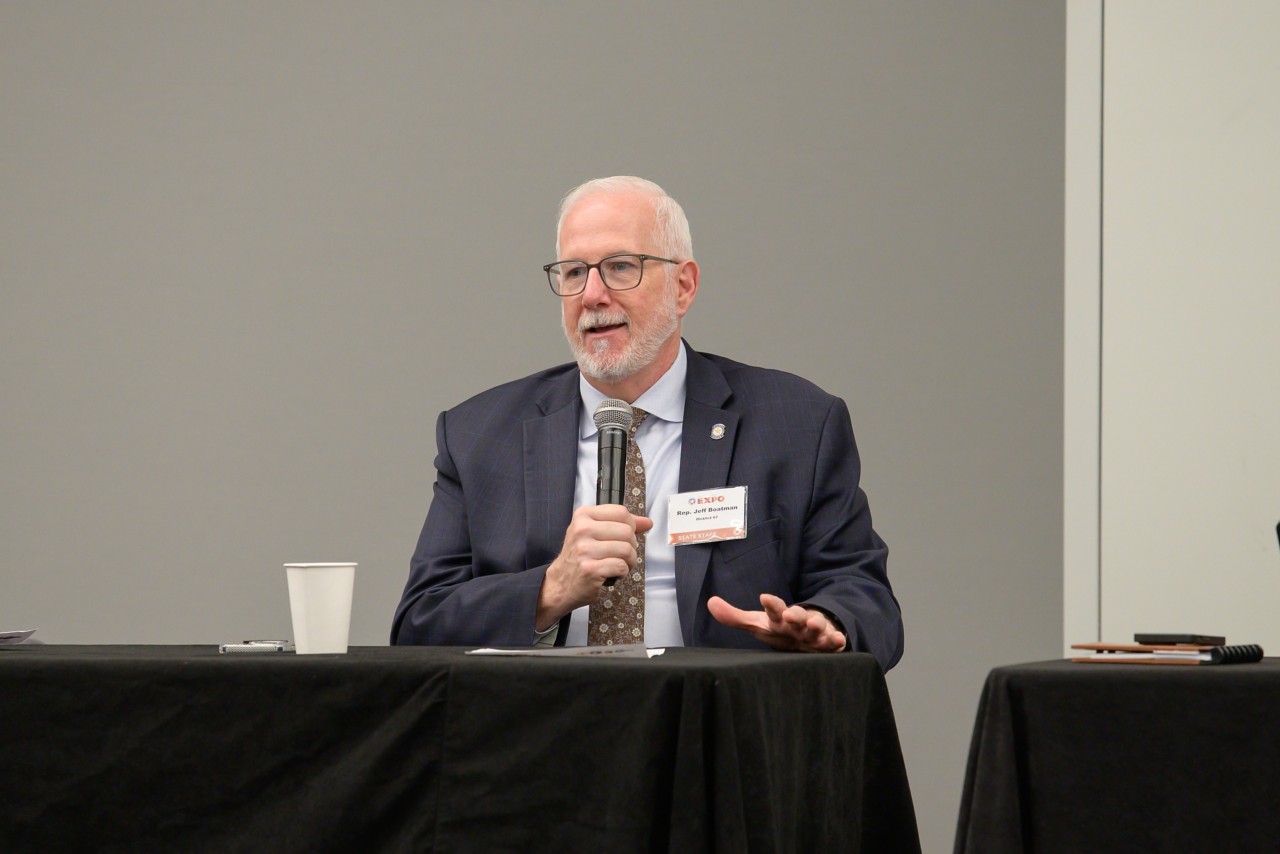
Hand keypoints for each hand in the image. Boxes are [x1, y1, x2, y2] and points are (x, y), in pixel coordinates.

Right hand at [536, 505, 652, 629]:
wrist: (560, 583)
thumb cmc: (579, 557)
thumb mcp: (594, 533)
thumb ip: (621, 524)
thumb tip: (647, 522)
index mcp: (583, 516)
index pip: (621, 512)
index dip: (631, 525)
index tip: (625, 536)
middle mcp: (582, 530)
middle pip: (627, 531)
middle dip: (631, 546)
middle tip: (622, 554)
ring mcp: (585, 550)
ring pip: (627, 549)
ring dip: (629, 561)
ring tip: (619, 564)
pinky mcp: (590, 569)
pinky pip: (621, 566)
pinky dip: (623, 572)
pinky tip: (613, 572)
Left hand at [707, 593, 846, 652]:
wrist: (808, 635)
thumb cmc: (780, 629)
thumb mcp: (758, 623)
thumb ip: (735, 617)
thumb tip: (710, 602)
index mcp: (780, 617)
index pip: (774, 609)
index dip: (770, 604)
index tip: (764, 597)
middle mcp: (798, 623)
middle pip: (797, 616)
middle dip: (795, 614)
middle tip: (791, 614)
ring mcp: (814, 632)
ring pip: (816, 628)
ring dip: (816, 625)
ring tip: (815, 625)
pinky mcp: (828, 643)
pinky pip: (833, 642)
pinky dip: (836, 640)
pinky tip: (838, 640)